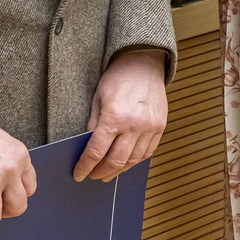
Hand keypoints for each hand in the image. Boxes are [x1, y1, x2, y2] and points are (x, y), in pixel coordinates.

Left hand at [73, 50, 168, 182]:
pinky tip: (127, 162)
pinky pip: (148, 152)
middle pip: (116, 160)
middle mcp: (134, 125)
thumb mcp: (98, 99)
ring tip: (109, 172)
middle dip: (101, 172)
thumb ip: (93, 125)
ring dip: (119, 170)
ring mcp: (150, 127)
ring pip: (133, 160)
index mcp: (114, 117)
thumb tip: (88, 148)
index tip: (79, 174)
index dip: (85, 167)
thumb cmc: (118, 78)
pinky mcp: (160, 127)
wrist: (143, 64)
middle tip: (93, 175)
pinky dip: (136, 161)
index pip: (96, 152)